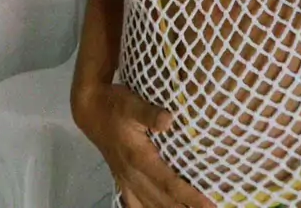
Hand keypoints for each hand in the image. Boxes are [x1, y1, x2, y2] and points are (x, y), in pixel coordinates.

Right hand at [74, 82, 215, 207]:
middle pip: (163, 201)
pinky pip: (133, 204)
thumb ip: (149, 114)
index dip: (190, 196)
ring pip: (149, 206)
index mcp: (139, 158)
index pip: (169, 183)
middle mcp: (133, 174)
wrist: (91, 110)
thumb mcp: (132, 103)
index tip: (209, 204)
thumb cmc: (116, 104)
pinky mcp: (121, 179)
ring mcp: (126, 179)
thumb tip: (168, 120)